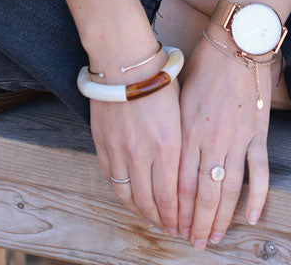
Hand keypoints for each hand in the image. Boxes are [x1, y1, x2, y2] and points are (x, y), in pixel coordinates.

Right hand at [90, 79, 181, 234]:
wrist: (125, 62)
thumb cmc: (159, 80)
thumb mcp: (181, 112)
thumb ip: (182, 145)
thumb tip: (187, 172)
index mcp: (167, 146)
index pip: (171, 197)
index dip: (177, 217)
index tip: (183, 226)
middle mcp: (142, 154)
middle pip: (151, 203)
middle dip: (162, 221)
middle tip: (171, 229)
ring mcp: (119, 151)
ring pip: (129, 196)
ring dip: (142, 212)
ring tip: (152, 218)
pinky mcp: (103, 145)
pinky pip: (113, 180)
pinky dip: (123, 193)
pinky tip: (131, 197)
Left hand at [177, 33, 270, 249]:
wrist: (237, 44)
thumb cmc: (205, 66)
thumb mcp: (180, 96)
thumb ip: (176, 129)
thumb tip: (167, 158)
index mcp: (188, 131)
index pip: (180, 182)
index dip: (176, 208)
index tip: (173, 226)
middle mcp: (211, 140)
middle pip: (203, 192)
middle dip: (197, 222)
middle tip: (195, 242)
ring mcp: (237, 139)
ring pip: (229, 189)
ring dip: (221, 216)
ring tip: (215, 237)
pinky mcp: (258, 134)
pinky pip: (259, 172)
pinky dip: (257, 196)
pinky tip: (253, 216)